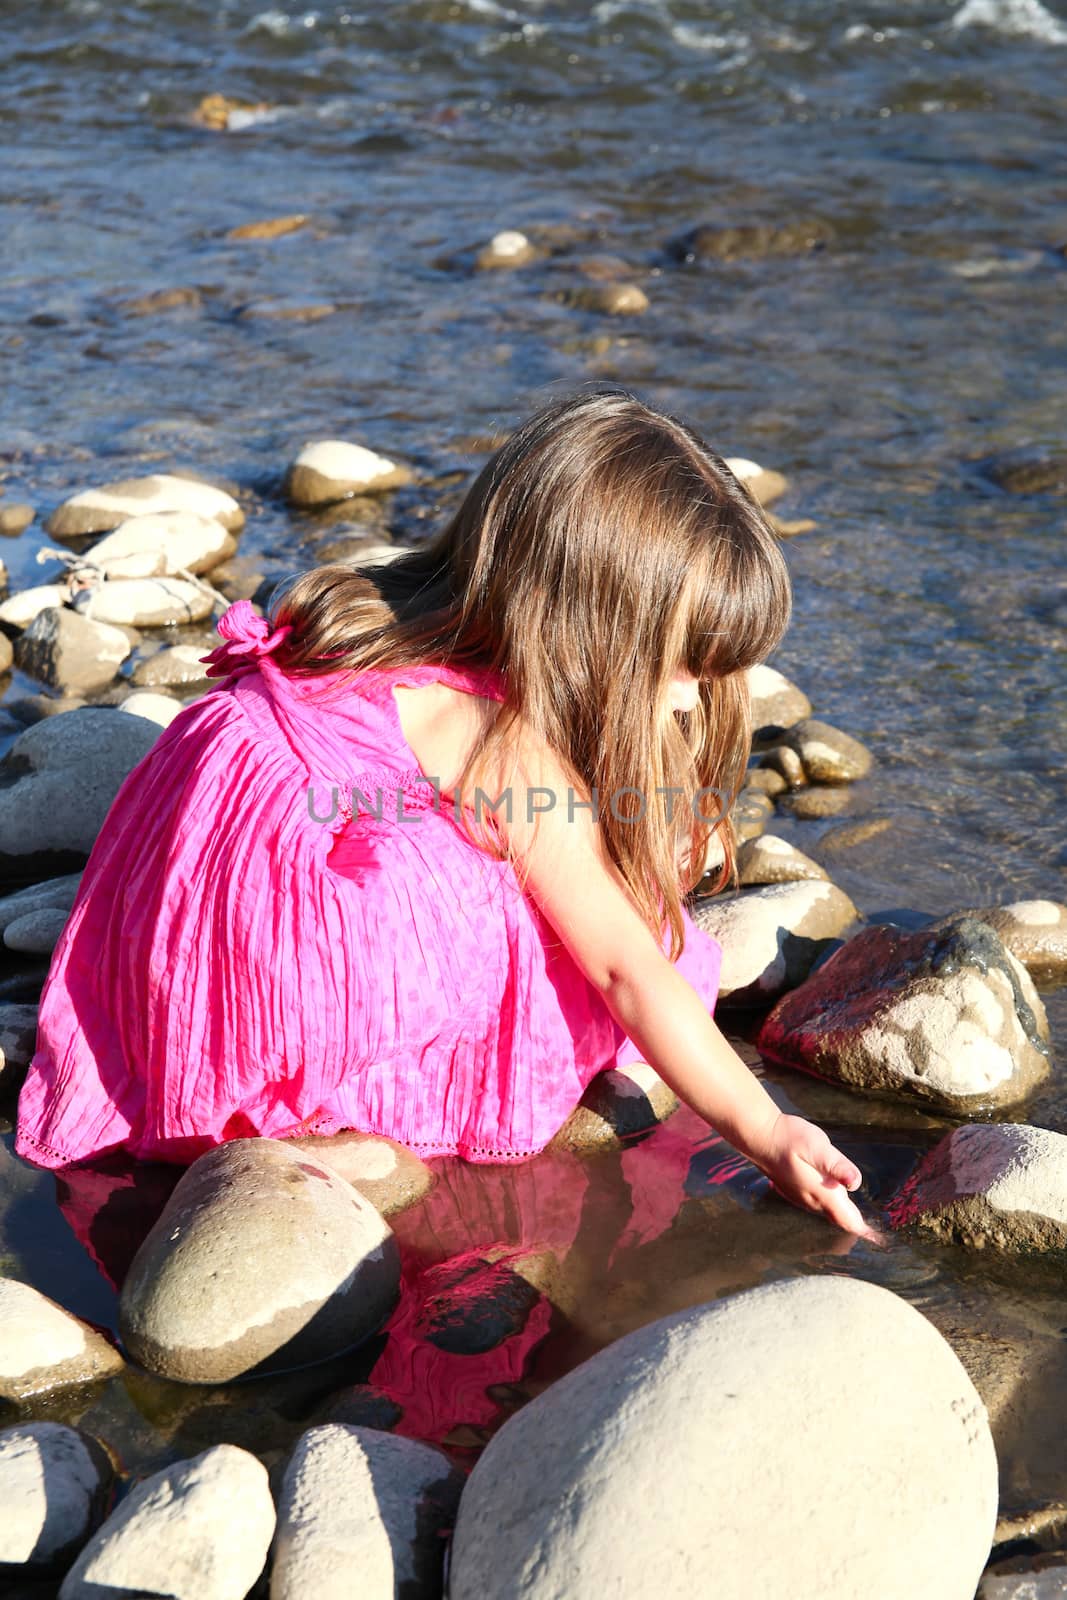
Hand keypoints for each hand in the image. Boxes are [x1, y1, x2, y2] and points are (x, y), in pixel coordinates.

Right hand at [751, 1113, 885, 1243]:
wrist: (759, 1136)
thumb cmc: (788, 1138)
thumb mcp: (816, 1145)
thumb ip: (836, 1165)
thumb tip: (855, 1183)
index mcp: (821, 1193)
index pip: (848, 1220)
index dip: (865, 1232)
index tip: (881, 1243)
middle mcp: (812, 1201)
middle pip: (840, 1221)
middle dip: (857, 1228)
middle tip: (878, 1238)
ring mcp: (801, 1198)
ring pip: (829, 1215)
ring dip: (844, 1219)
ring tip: (862, 1224)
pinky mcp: (795, 1191)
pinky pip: (819, 1207)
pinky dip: (832, 1209)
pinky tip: (837, 1203)